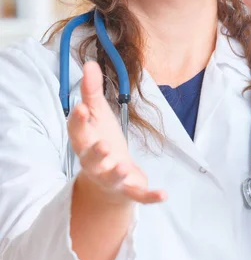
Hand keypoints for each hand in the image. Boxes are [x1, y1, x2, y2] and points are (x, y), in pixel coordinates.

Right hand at [68, 60, 167, 205]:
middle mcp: (94, 162)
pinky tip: (163, 194)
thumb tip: (89, 63)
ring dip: (116, 174)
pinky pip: (138, 195)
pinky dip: (150, 196)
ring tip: (123, 168)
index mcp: (85, 141)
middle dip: (96, 153)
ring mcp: (111, 178)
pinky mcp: (128, 191)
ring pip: (111, 178)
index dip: (78, 120)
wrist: (108, 182)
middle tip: (104, 145)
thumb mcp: (98, 115)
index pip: (77, 131)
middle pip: (90, 158)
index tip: (81, 107)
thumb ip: (92, 91)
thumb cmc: (100, 142)